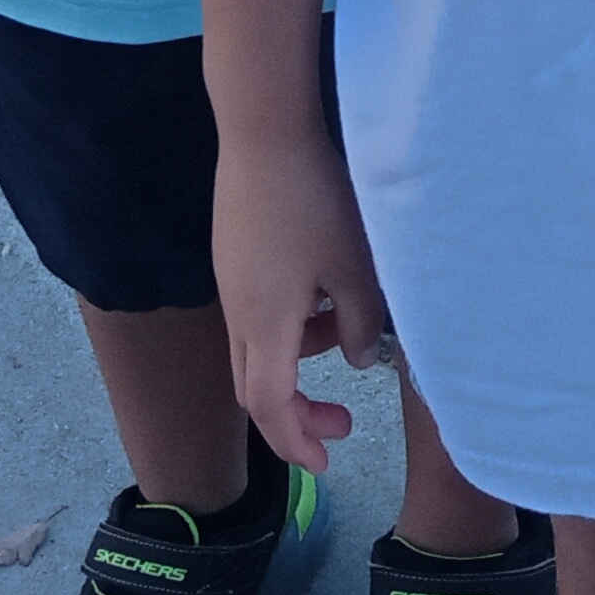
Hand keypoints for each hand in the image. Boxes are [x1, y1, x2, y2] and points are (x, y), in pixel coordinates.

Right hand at [211, 126, 389, 474]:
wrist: (264, 133)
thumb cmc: (314, 199)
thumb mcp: (354, 266)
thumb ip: (362, 323)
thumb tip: (357, 362)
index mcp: (266, 325)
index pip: (271, 408)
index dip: (297, 441)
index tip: (326, 461)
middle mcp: (240, 314)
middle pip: (255, 390)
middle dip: (297, 417)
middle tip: (343, 423)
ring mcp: (232, 286)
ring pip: (258, 351)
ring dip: (299, 361)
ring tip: (347, 327)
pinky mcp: (234, 260)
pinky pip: (258, 316)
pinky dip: (291, 326)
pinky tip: (324, 289)